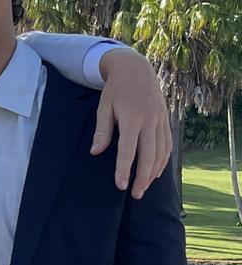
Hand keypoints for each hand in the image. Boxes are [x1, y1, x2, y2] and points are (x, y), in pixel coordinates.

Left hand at [91, 48, 171, 198]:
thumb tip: (96, 152)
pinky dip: (164, 160)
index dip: (124, 169)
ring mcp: (160, 121)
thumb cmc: (115, 89)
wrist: (136, 69)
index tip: (120, 185)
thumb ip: (102, 130)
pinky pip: (168, 145)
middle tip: (135, 195)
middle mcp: (149, 122)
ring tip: (144, 187)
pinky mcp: (166, 121)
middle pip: (149, 156)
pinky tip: (157, 172)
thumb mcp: (103, 107)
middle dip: (142, 178)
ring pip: (161, 153)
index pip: (128, 150)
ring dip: (154, 172)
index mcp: (132, 118)